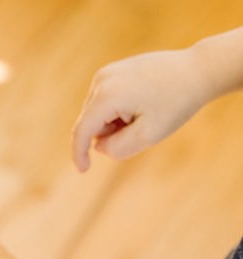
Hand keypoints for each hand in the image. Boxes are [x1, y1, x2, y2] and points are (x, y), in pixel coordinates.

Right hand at [71, 48, 210, 170]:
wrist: (198, 69)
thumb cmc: (177, 102)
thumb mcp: (148, 136)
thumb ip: (117, 149)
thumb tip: (98, 145)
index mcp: (107, 95)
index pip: (82, 131)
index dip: (79, 154)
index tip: (83, 171)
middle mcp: (102, 80)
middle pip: (90, 123)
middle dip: (108, 134)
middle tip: (139, 127)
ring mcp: (106, 73)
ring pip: (96, 114)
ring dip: (113, 123)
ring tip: (141, 114)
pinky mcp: (112, 71)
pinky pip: (104, 103)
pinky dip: (117, 112)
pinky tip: (139, 104)